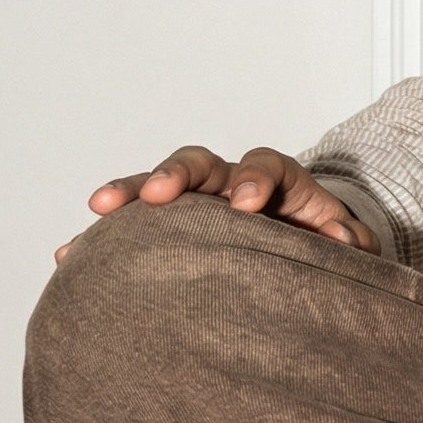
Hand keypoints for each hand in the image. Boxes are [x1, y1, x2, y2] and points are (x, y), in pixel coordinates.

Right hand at [56, 145, 377, 263]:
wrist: (308, 259)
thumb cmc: (328, 249)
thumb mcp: (351, 247)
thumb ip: (352, 243)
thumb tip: (336, 240)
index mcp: (277, 180)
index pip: (264, 164)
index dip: (255, 178)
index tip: (250, 204)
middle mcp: (229, 184)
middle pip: (199, 163)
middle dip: (176, 174)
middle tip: (158, 195)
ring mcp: (195, 207)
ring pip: (157, 188)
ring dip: (129, 194)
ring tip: (99, 209)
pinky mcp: (170, 234)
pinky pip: (131, 230)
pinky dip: (102, 240)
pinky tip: (70, 255)